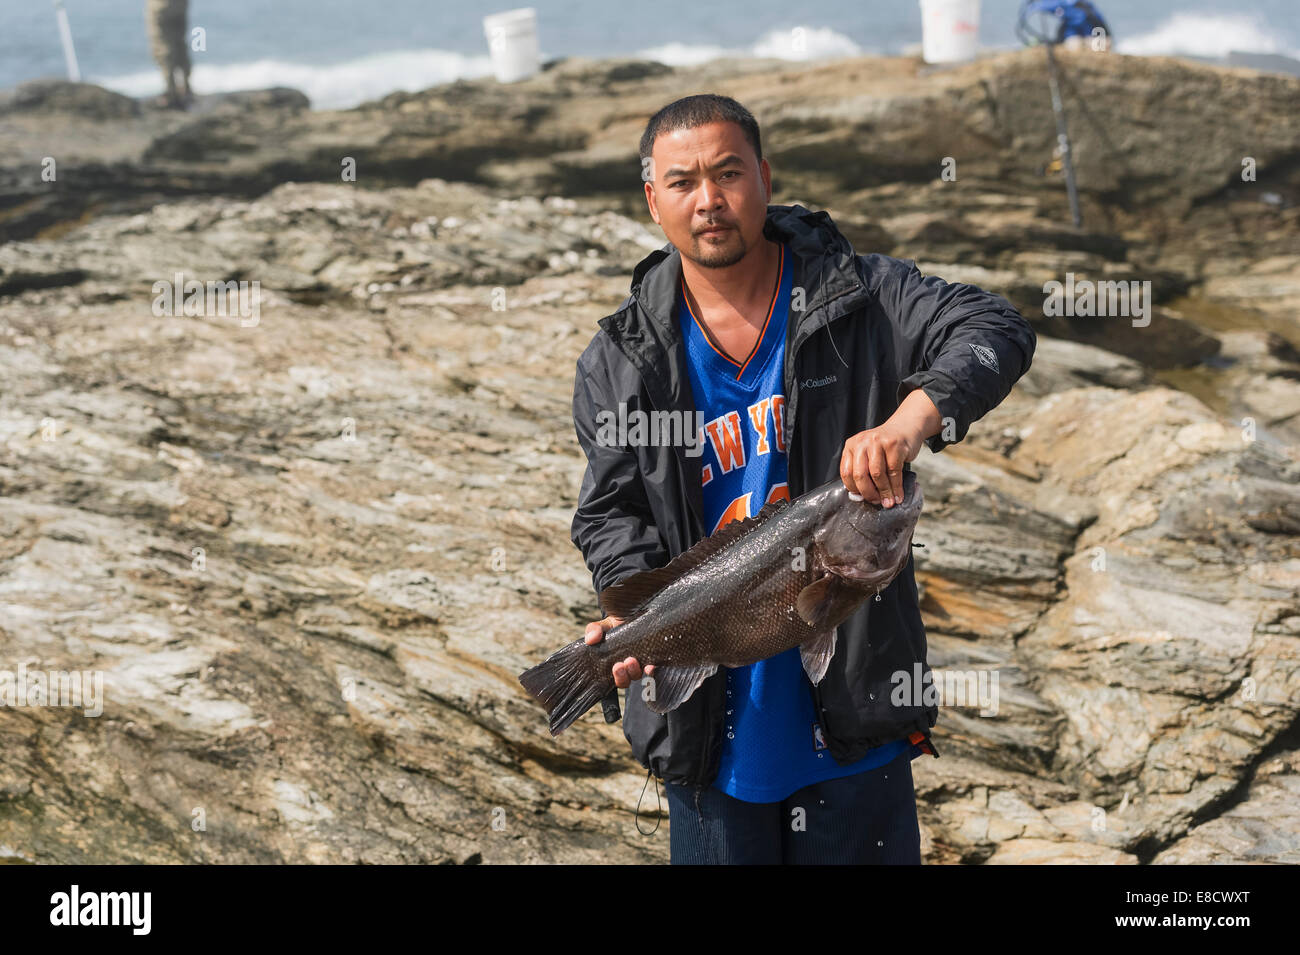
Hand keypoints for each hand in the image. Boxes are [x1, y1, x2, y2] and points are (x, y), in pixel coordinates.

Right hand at [584, 614, 653, 688]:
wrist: (631, 615)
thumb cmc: (615, 625)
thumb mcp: (602, 626)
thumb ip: (594, 630)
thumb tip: (590, 639)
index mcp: (612, 663)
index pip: (612, 679)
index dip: (616, 678)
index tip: (615, 667)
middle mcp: (626, 667)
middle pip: (624, 681)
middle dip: (622, 677)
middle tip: (619, 665)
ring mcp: (639, 663)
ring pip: (637, 676)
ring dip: (634, 672)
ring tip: (631, 661)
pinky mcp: (651, 658)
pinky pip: (652, 670)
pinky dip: (650, 671)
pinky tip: (650, 666)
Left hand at [840, 388, 939, 506]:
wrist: (905, 427)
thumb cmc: (885, 447)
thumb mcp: (868, 454)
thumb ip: (863, 471)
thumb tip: (861, 497)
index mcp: (851, 446)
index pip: (846, 472)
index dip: (854, 489)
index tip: (862, 499)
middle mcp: (862, 442)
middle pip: (860, 474)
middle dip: (869, 493)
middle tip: (876, 502)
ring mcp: (878, 442)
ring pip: (877, 474)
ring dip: (884, 492)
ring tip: (889, 502)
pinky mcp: (894, 445)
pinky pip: (894, 472)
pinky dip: (896, 487)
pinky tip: (898, 495)